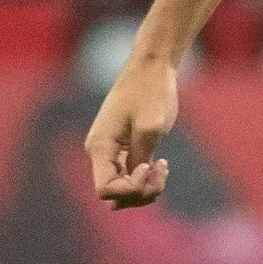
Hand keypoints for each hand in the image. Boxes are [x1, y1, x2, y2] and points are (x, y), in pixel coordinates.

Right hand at [84, 55, 178, 209]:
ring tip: (163, 167)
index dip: (129, 189)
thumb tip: (133, 180)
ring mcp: (113, 153)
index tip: (147, 165)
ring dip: (146, 189)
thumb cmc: (151, 91)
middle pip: (114, 196)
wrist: (153, 67)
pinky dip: (149, 180)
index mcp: (99, 147)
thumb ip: (140, 158)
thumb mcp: (149, 127)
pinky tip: (162, 164)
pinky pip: (132, 179)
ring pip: (125, 191)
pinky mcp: (126, 151)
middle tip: (160, 169)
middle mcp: (101, 153)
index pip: (105, 190)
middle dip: (140, 192)